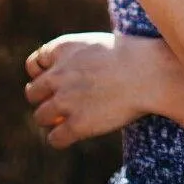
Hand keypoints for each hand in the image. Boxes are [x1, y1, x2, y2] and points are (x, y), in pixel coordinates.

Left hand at [24, 32, 177, 148]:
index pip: (33, 64)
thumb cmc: (131, 56)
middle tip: (62, 104)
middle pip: (32, 93)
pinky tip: (76, 132)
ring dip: (53, 120)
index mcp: (64, 48)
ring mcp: (66, 100)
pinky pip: (55, 139)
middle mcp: (59, 74)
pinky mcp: (77, 124)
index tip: (55, 81)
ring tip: (70, 118)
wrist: (151, 72)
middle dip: (44, 99)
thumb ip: (74, 58)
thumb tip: (60, 79)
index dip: (41, 74)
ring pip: (40, 117)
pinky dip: (62, 138)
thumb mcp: (97, 44)